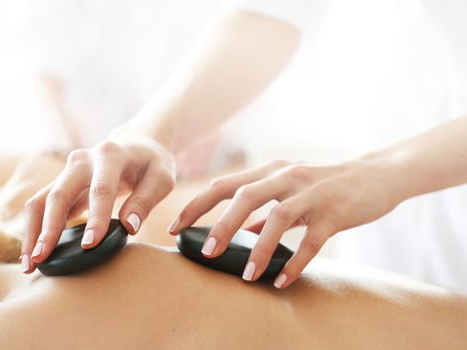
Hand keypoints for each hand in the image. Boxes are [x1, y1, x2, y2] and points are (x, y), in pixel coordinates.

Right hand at [21, 134, 175, 272]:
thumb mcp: (161, 178)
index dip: (95, 218)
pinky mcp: (61, 183)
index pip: (101, 190)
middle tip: (42, 260)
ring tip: (30, 265)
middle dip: (49, 229)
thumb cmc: (152, 164)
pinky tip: (33, 254)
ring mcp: (67, 171)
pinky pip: (41, 206)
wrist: (137, 144)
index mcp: (110, 155)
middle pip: (59, 194)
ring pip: (40, 201)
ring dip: (32, 232)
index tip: (89, 245)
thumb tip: (128, 227)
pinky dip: (35, 229)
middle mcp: (82, 160)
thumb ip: (146, 201)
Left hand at [168, 158, 401, 288]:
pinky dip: (295, 261)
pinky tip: (281, 280)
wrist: (376, 175)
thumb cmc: (326, 184)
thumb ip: (264, 208)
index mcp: (271, 171)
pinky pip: (312, 240)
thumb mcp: (290, 189)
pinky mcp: (335, 211)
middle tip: (206, 253)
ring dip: (259, 248)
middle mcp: (287, 176)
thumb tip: (239, 232)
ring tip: (246, 275)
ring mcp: (312, 193)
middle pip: (245, 196)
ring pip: (277, 218)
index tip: (175, 226)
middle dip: (220, 225)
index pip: (225, 185)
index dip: (197, 205)